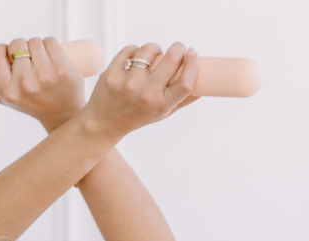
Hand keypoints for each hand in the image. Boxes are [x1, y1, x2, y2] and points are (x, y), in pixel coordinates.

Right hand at [0, 37, 85, 132]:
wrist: (63, 115)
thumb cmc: (34, 103)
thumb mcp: (10, 95)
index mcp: (9, 93)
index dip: (1, 50)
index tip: (7, 52)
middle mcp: (26, 85)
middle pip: (17, 44)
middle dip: (21, 47)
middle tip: (28, 62)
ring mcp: (45, 76)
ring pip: (34, 41)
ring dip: (37, 47)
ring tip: (41, 62)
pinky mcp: (62, 69)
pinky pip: (50, 41)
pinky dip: (50, 46)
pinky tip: (52, 59)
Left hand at [81, 42, 200, 140]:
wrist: (104, 124)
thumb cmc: (137, 116)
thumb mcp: (161, 114)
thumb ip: (182, 100)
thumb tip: (204, 85)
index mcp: (161, 105)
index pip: (186, 82)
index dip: (192, 63)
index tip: (193, 53)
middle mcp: (146, 95)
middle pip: (171, 58)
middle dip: (177, 48)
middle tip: (177, 49)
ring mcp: (128, 84)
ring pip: (149, 49)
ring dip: (153, 49)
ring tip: (151, 57)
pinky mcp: (112, 74)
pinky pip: (130, 49)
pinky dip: (134, 51)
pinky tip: (133, 60)